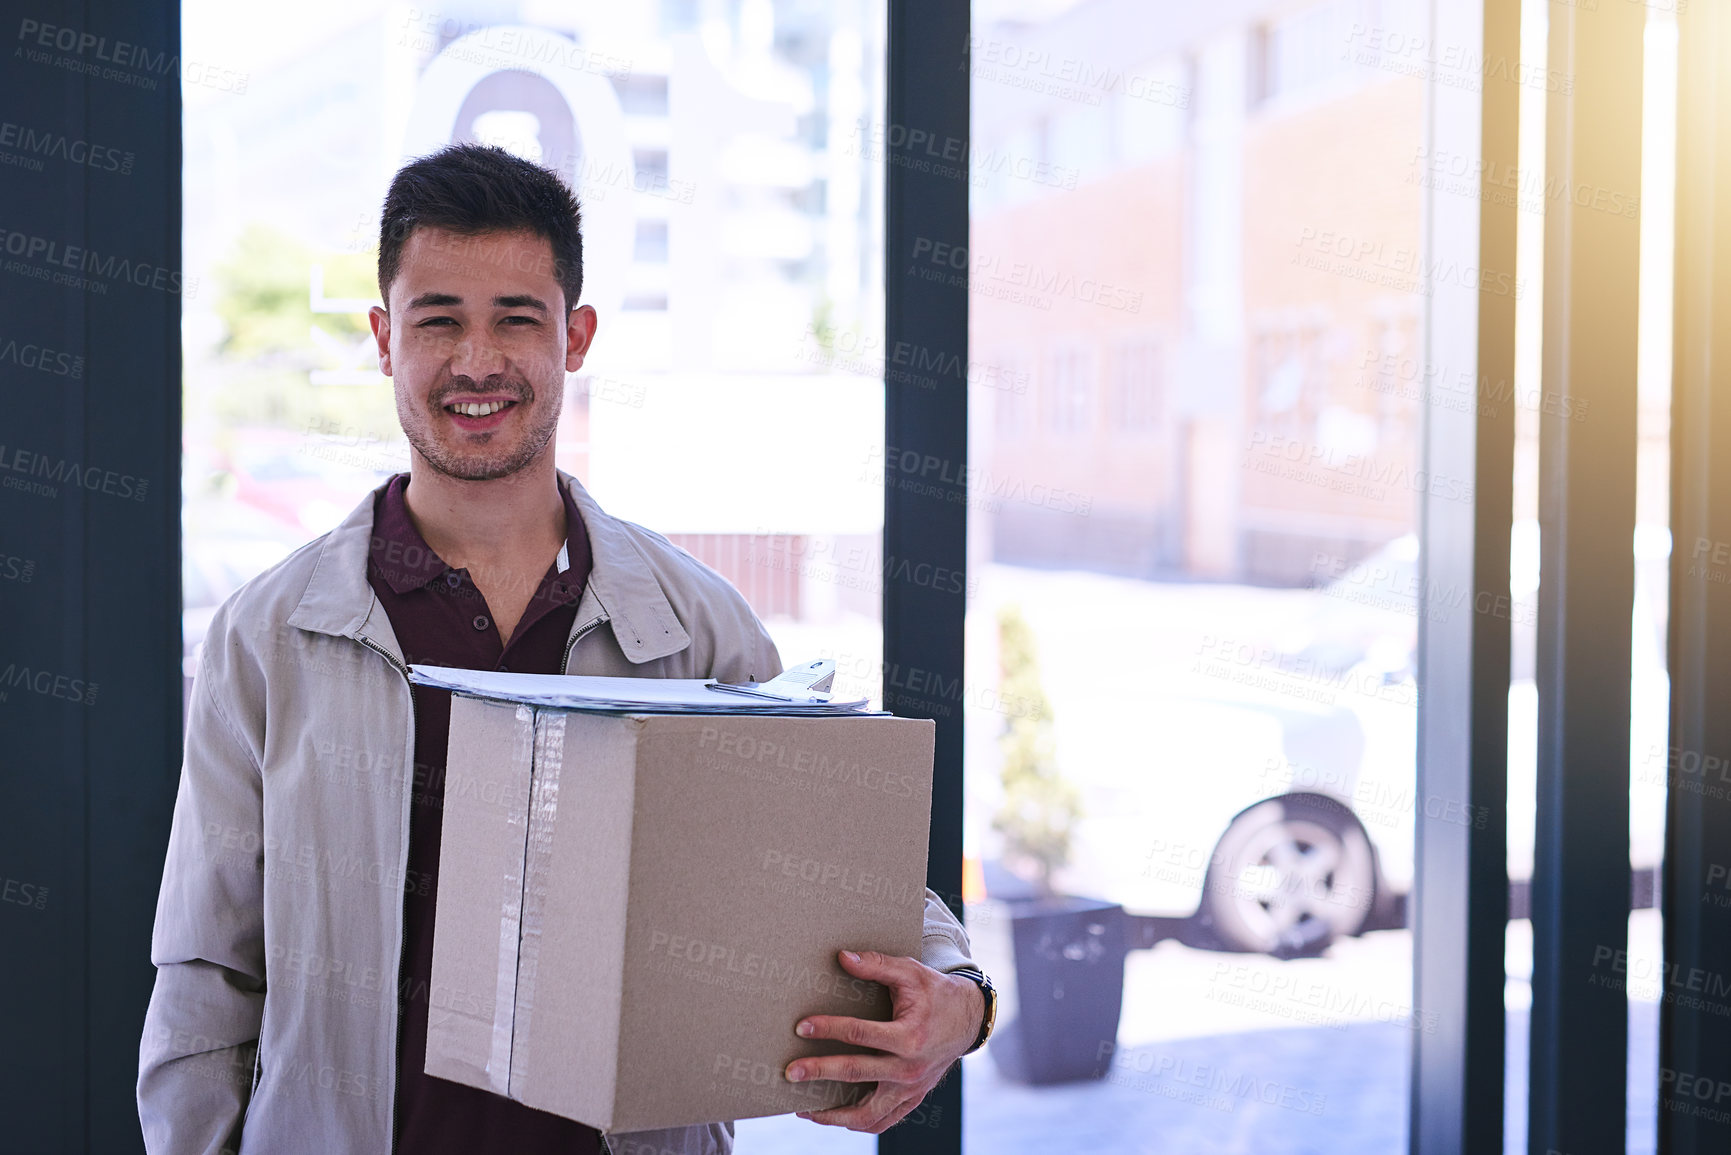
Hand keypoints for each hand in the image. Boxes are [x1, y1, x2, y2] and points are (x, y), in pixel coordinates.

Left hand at [785, 949, 984, 1133]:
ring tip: (804, 1109)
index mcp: (909, 1036)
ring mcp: (911, 1088)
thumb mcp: (909, 972)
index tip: (802, 1027)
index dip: (828, 1029)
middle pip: (857, 1074)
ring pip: (868, 1114)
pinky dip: (855, 1122)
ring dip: (833, 1115)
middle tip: (790, 1072)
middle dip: (819, 1072)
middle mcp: (910, 1068)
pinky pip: (881, 1122)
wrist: (968, 1019)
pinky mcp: (911, 1099)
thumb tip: (842, 957)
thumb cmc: (935, 992)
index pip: (860, 1034)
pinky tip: (832, 1116)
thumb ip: (876, 965)